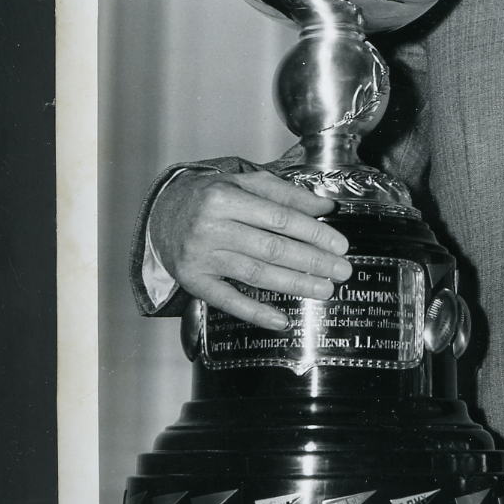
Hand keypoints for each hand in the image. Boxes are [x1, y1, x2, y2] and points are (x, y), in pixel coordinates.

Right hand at [150, 168, 350, 328]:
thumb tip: (326, 205)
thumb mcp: (245, 183)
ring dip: (294, 285)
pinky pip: (228, 301)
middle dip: (312, 262)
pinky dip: (256, 313)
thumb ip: (286, 194)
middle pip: (272, 248)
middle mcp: (210, 227)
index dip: (314, 233)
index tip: (340, 245)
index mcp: (225, 197)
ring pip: (256, 274)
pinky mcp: (192, 281)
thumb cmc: (211, 196)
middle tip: (342, 271)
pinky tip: (282, 320)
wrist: (162, 213)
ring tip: (324, 290)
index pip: (280, 218)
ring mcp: (200, 256)